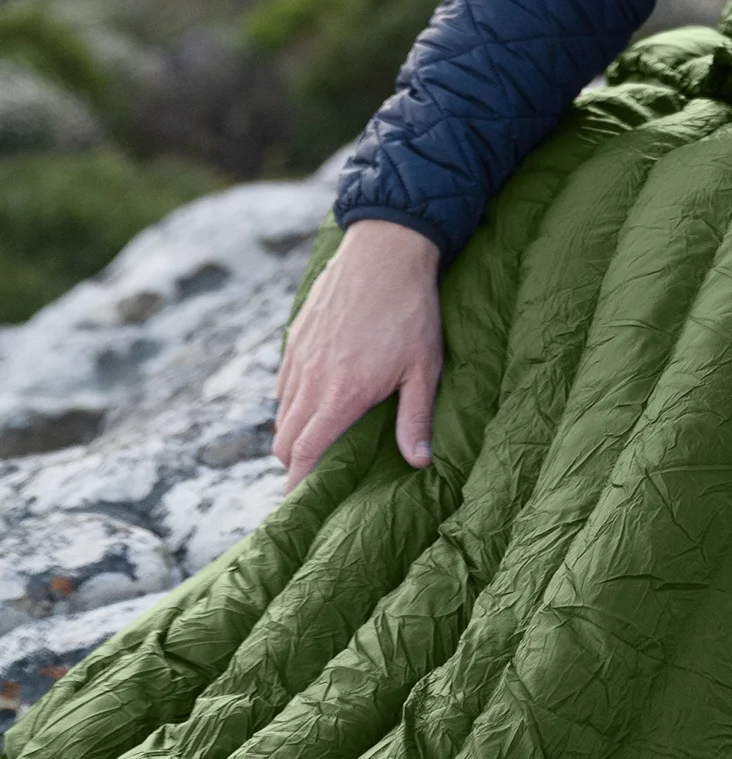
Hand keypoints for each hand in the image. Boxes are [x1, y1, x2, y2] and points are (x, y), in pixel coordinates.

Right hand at [274, 218, 442, 490]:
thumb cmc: (411, 311)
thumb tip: (418, 462)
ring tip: (321, 439)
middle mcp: (309, 382)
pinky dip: (292, 401)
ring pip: (281, 413)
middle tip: (317, 475)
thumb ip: (415, 419)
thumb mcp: (424, 368)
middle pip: (284, 442)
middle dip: (295, 465)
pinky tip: (319, 397)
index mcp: (340, 397)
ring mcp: (297, 359)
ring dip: (294, 432)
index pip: (305, 456)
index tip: (302, 506)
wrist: (385, 252)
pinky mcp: (294, 339)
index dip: (298, 486)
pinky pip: (283, 384)